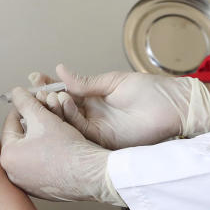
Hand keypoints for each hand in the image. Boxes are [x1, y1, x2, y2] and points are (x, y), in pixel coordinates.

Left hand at [0, 87, 123, 205]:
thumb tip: (15, 93)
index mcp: (8, 156)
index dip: (24, 107)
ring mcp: (28, 184)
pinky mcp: (43, 190)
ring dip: (42, 136)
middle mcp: (13, 174)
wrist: (92, 175)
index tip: (33, 100)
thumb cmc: (67, 149)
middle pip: (21, 137)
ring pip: (32, 150)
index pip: (11, 122)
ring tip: (56, 126)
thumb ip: (25, 102)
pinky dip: (48, 153)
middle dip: (34, 122)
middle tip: (47, 112)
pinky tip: (61, 145)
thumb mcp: (43, 117)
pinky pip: (41, 165)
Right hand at [30, 65, 209, 149]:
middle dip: (46, 97)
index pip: (66, 92)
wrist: (174, 107)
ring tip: (49, 94)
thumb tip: (60, 70)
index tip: (35, 77)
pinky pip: (81, 129)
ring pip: (67, 120)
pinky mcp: (104, 139)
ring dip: (55, 107)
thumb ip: (85, 82)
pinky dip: (70, 116)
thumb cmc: (151, 91)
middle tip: (36, 87)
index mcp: (94, 98)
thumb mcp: (112, 81)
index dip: (50, 85)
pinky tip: (65, 103)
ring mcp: (97, 128)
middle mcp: (93, 114)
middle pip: (62, 108)